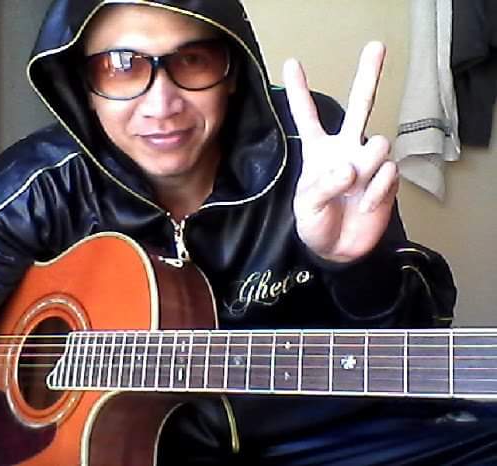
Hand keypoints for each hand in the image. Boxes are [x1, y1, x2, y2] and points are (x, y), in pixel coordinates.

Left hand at [284, 41, 398, 262]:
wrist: (338, 251)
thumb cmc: (315, 225)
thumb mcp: (306, 206)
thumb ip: (323, 185)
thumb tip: (350, 167)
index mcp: (318, 152)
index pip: (307, 117)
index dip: (299, 91)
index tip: (292, 63)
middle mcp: (345, 150)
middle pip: (360, 106)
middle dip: (369, 76)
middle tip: (377, 46)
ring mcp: (368, 163)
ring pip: (379, 143)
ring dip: (367, 165)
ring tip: (355, 187)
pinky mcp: (388, 180)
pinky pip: (389, 173)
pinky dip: (376, 192)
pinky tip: (365, 205)